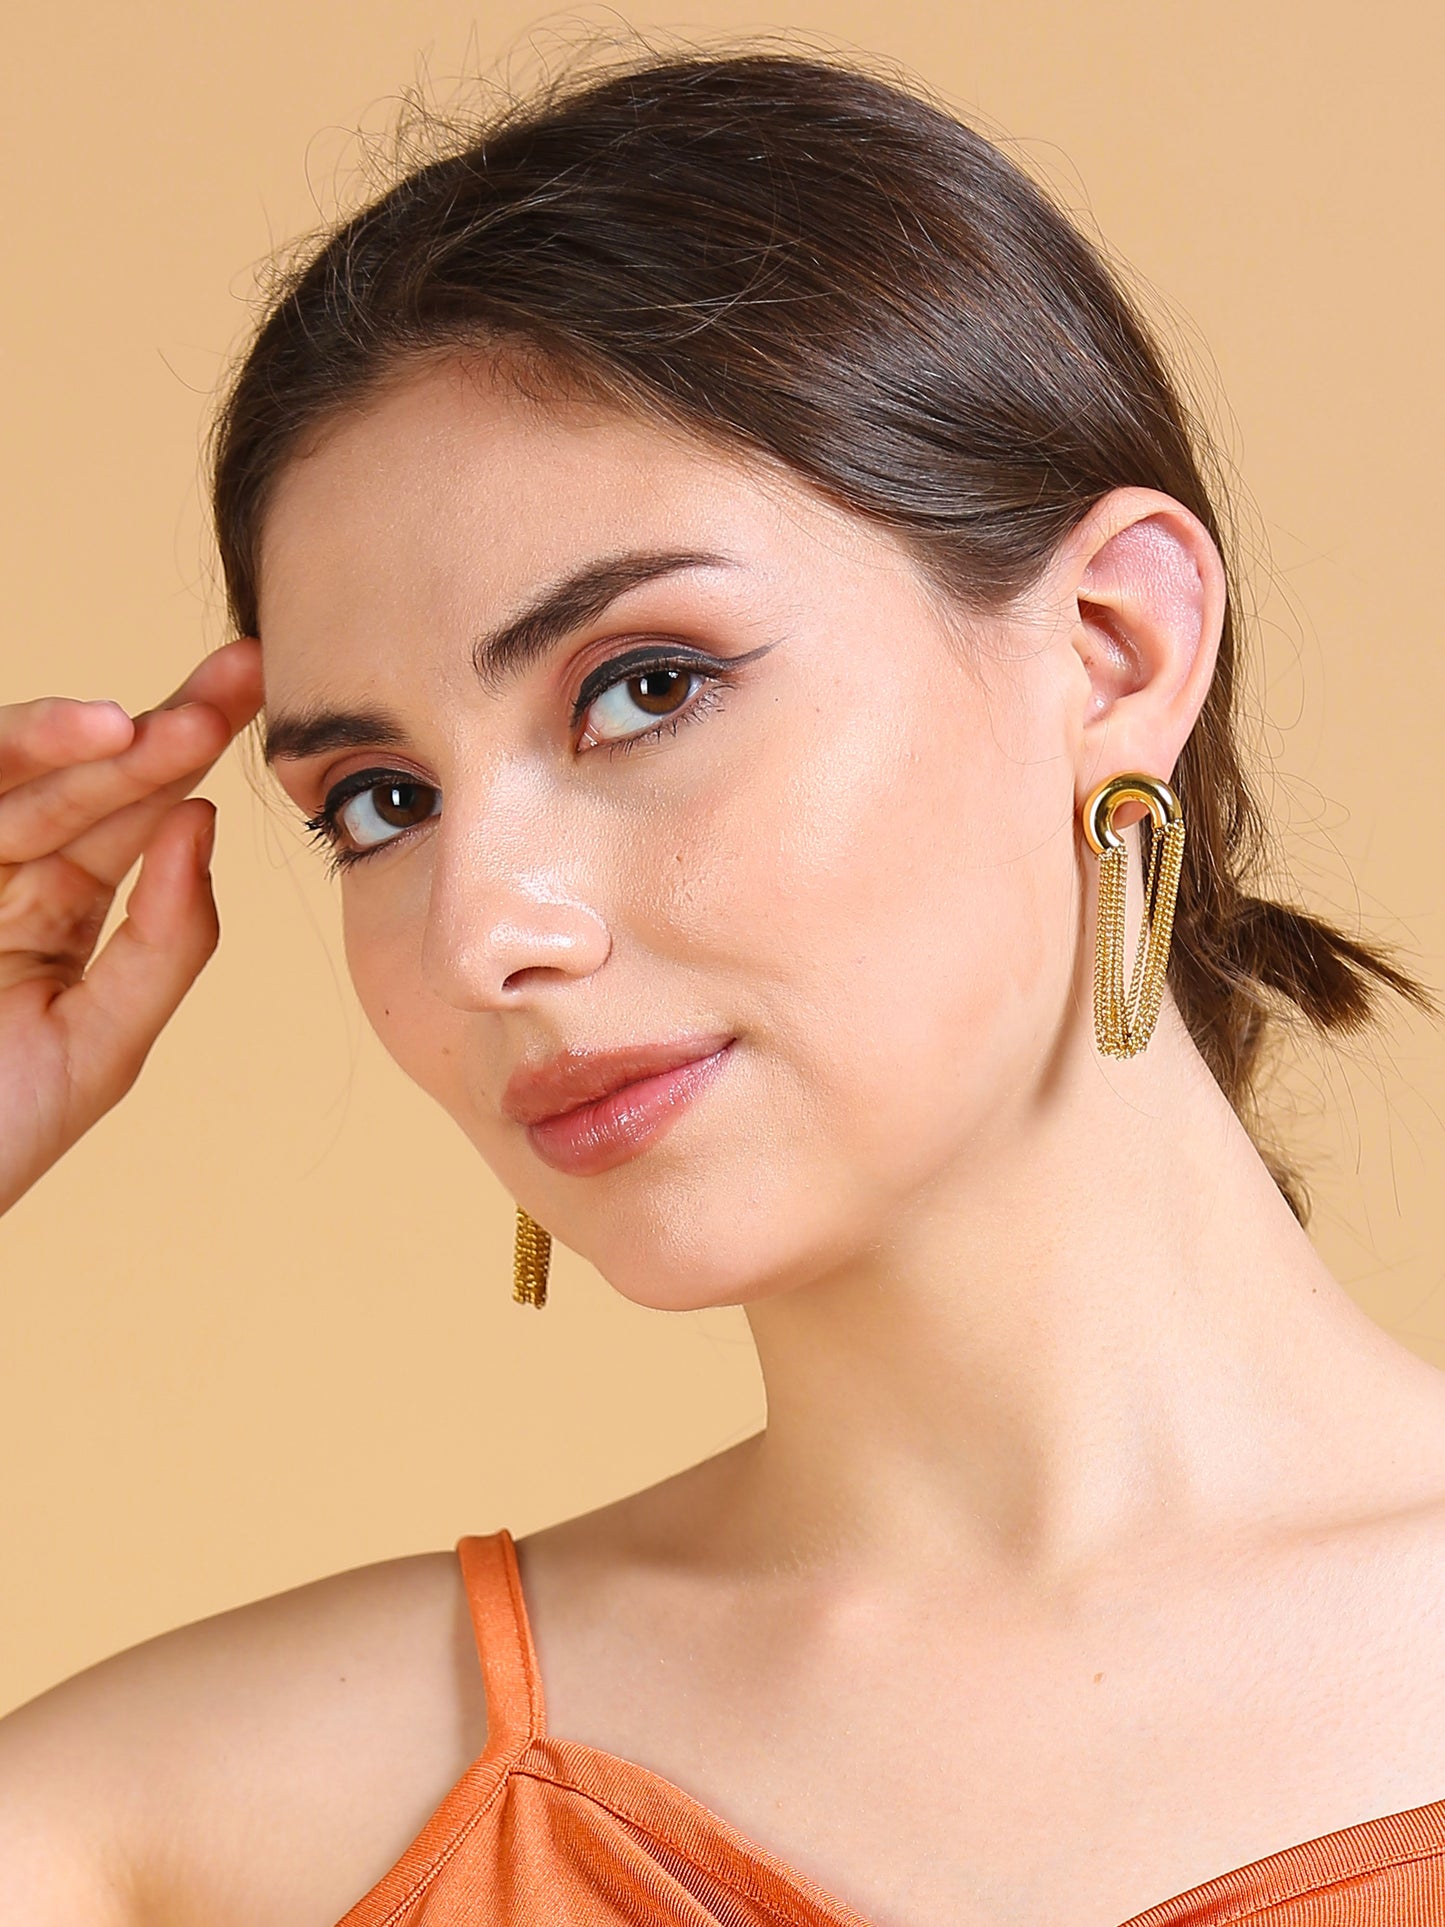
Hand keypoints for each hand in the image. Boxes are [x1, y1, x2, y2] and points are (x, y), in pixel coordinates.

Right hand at [0, 638, 262, 1215]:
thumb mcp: (102, 1046)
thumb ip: (164, 942)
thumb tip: (202, 820)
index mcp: (60, 907)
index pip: (136, 814)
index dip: (188, 752)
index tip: (253, 688)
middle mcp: (3, 873)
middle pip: (82, 779)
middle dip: (154, 728)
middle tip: (230, 680)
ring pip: (7, 782)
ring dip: (61, 745)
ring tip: (127, 726)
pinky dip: (1, 765)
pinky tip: (63, 746)